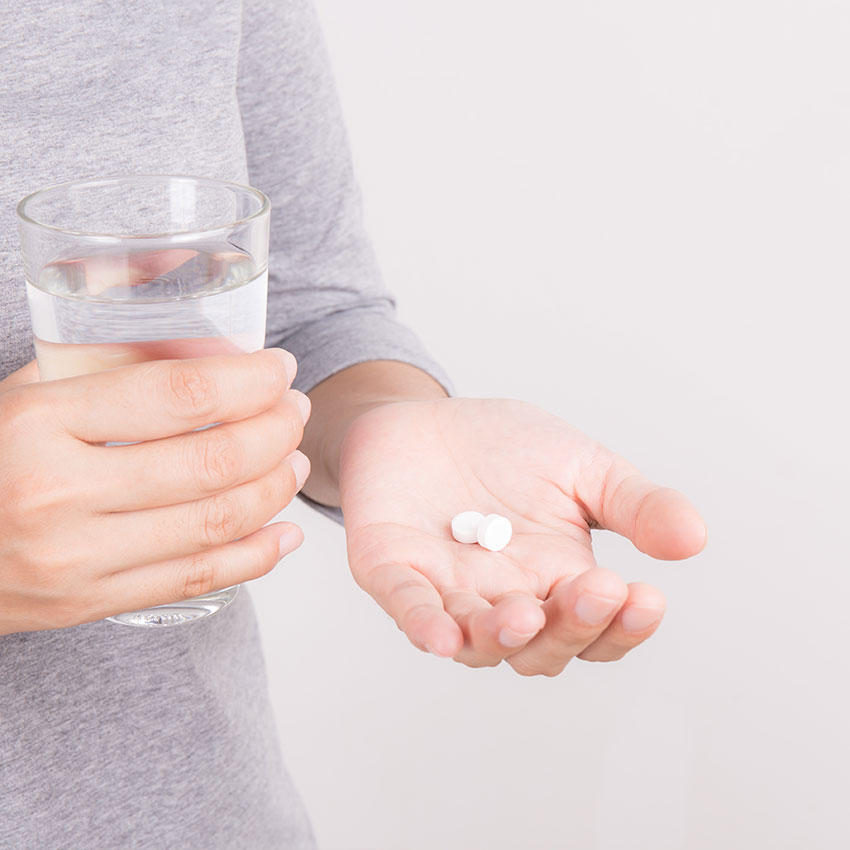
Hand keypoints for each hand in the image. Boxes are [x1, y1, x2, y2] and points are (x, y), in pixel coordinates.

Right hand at [0, 349, 310, 634]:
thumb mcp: (29, 391)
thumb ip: (112, 361)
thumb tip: (210, 334)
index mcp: (37, 421)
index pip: (177, 395)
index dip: (248, 380)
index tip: (280, 368)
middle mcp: (57, 493)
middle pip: (210, 461)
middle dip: (275, 432)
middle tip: (295, 411)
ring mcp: (74, 559)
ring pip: (214, 522)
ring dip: (274, 489)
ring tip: (295, 462)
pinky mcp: (88, 604)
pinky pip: (197, 580)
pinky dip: (256, 556)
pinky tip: (285, 532)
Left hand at [339, 398, 706, 675]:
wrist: (426, 418)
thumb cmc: (504, 448)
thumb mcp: (581, 466)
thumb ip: (633, 503)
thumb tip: (693, 538)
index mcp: (555, 581)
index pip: (595, 628)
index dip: (622, 626)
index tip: (648, 597)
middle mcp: (503, 600)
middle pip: (541, 649)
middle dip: (570, 627)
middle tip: (596, 589)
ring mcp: (445, 591)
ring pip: (477, 641)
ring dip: (503, 636)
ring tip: (527, 613)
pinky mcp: (392, 571)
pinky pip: (407, 607)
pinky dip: (423, 623)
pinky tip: (441, 636)